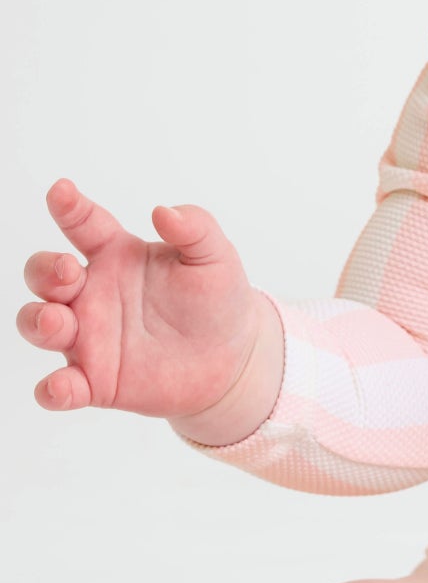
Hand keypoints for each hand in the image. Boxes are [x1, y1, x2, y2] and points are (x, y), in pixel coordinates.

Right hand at [17, 178, 263, 418]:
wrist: (233, 359)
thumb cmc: (217, 301)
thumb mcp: (215, 258)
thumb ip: (194, 229)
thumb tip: (164, 211)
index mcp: (118, 256)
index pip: (84, 225)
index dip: (69, 207)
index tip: (62, 192)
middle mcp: (93, 294)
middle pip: (44, 275)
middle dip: (44, 270)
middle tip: (70, 273)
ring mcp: (89, 338)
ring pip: (39, 325)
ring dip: (38, 321)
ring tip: (58, 321)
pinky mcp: (96, 382)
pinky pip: (60, 388)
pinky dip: (52, 390)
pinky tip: (62, 388)